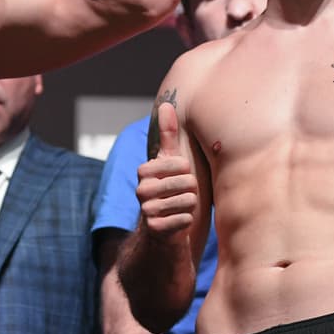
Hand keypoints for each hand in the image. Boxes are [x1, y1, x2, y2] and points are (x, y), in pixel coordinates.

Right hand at [135, 103, 197, 236]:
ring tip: (183, 207)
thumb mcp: (171, 161)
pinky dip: (188, 220)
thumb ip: (168, 134)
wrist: (166, 229)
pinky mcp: (155, 229)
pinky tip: (182, 220)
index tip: (183, 176)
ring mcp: (146, 210)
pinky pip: (184, 220)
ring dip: (192, 205)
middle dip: (192, 189)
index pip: (180, 164)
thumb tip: (166, 104)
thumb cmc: (173, 190)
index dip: (188, 171)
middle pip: (186, 183)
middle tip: (185, 194)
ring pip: (187, 201)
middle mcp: (141, 189)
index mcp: (145, 171)